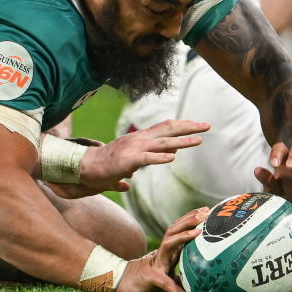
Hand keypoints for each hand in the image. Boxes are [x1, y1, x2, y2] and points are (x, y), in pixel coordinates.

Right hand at [77, 120, 209, 193]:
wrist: (85, 166)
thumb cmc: (107, 165)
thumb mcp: (131, 161)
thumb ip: (148, 158)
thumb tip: (167, 157)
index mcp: (141, 138)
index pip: (166, 127)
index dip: (183, 125)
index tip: (199, 125)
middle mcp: (140, 139)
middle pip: (168, 129)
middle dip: (189, 127)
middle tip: (207, 126)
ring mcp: (134, 148)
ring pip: (162, 143)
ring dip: (182, 141)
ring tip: (198, 141)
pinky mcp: (127, 161)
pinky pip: (146, 158)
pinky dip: (160, 158)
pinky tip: (172, 159)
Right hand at [116, 207, 209, 291]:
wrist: (123, 286)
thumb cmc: (148, 281)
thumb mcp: (169, 276)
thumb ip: (182, 276)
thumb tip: (200, 280)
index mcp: (168, 251)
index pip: (179, 229)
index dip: (191, 218)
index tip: (205, 210)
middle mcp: (162, 253)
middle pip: (174, 230)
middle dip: (190, 219)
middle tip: (205, 213)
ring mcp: (156, 263)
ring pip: (169, 244)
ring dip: (184, 236)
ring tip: (198, 231)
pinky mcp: (150, 277)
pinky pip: (165, 282)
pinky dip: (175, 289)